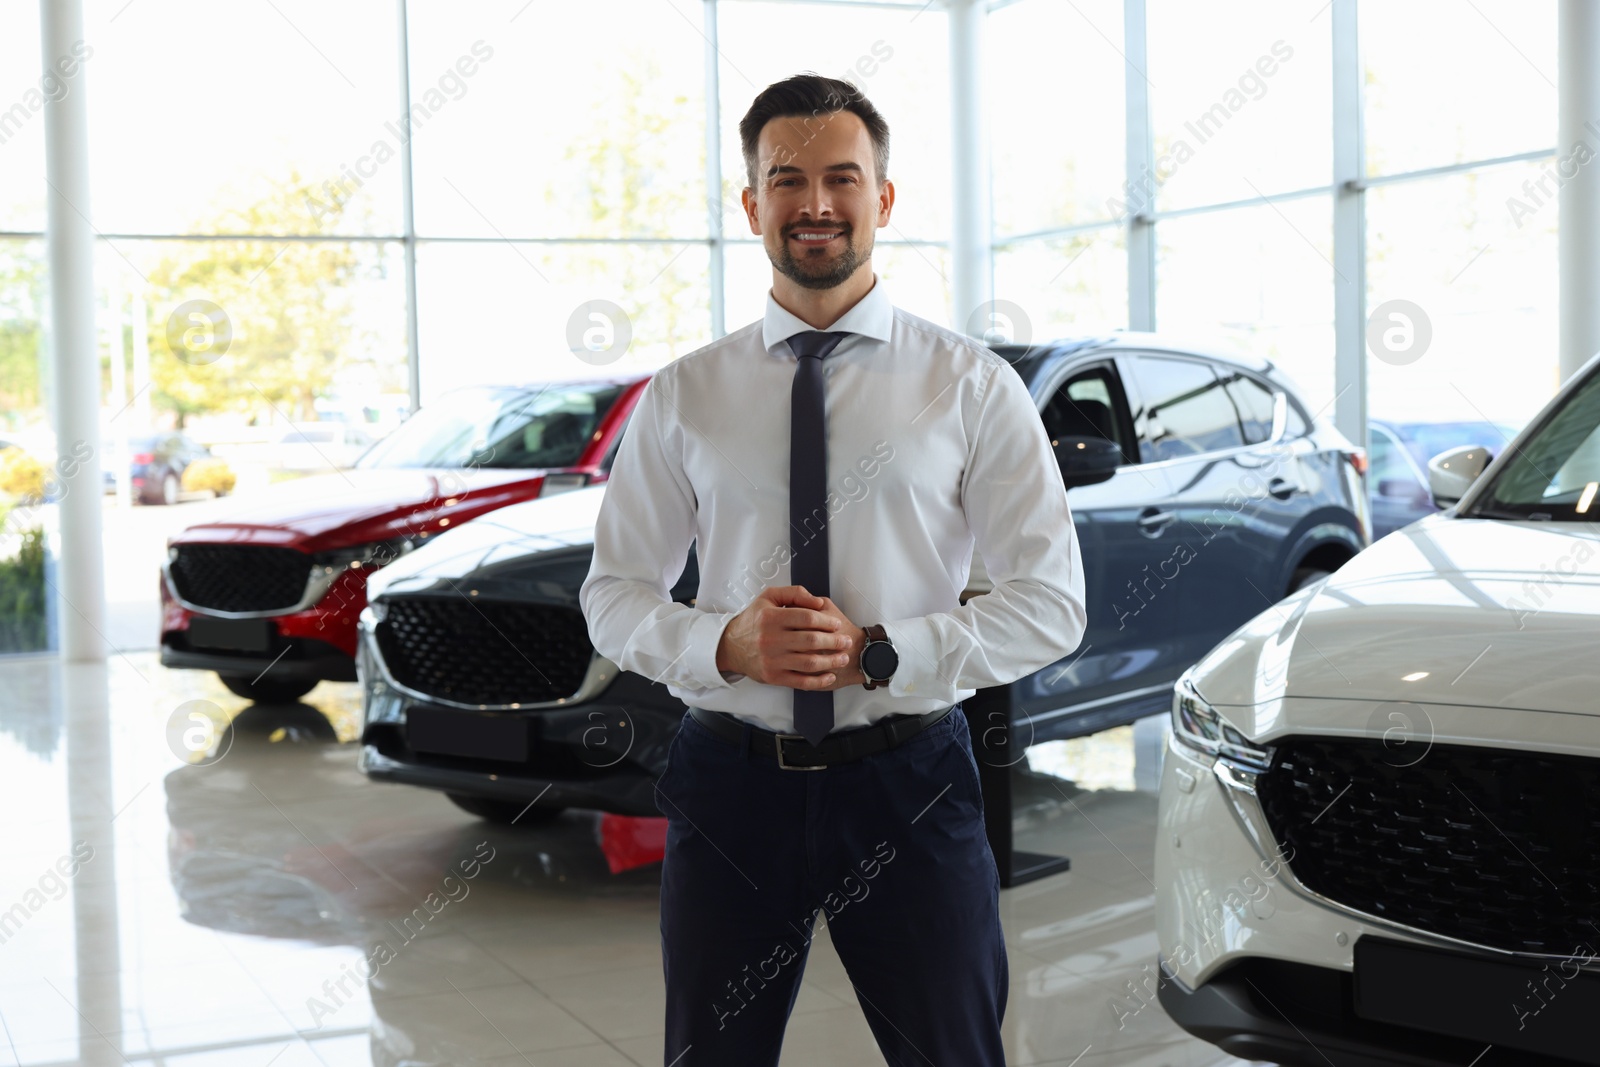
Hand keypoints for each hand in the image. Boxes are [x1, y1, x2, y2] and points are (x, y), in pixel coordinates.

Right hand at [715, 586, 856, 689]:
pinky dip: (819, 681)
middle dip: (834, 642)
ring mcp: (772, 660)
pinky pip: (801, 681)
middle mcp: (770, 639)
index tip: (837, 624)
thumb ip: (794, 594)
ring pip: (809, 663)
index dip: (826, 621)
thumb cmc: (754, 620)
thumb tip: (818, 603)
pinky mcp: (773, 677)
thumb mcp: (768, 597)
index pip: (806, 618)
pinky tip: (830, 676)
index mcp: (770, 617)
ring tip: (843, 658)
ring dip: (831, 661)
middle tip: (846, 641)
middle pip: (811, 641)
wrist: (731, 646)